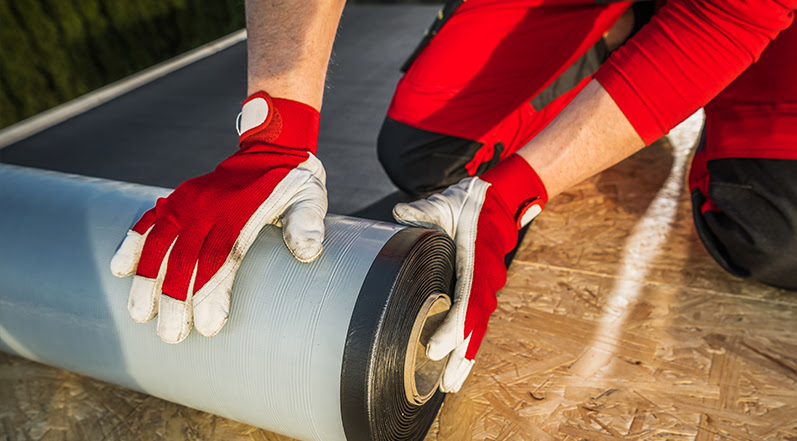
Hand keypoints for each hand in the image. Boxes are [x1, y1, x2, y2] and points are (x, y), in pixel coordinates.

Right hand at [110, 91, 326, 342]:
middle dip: (174, 299)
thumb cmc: (294, 182)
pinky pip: (149, 219)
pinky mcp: (179, 197)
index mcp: (242, 210)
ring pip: (160, 241)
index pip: (220, 256)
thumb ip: (308, 224)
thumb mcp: (311, 199)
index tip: (206, 327)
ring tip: (139, 315)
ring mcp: (190, 200)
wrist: (272, 146)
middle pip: (185, 257)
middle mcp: (210, 206)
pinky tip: (119, 270)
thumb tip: (308, 254)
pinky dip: (133, 242)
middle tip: (170, 336)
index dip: (211, 292)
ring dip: (147, 279)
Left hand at [393, 154, 546, 391]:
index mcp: (475, 262)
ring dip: (467, 358)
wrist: (497, 200)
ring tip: (452, 385)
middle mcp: (485, 280)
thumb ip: (424, 211)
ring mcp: (486, 288)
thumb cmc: (469, 203)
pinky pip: (477, 322)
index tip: (435, 349)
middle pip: (475, 326)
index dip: (452, 328)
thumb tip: (400, 213)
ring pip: (478, 329)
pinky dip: (469, 345)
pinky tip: (459, 365)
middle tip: (447, 384)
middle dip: (461, 357)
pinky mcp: (481, 290)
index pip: (465, 301)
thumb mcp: (445, 203)